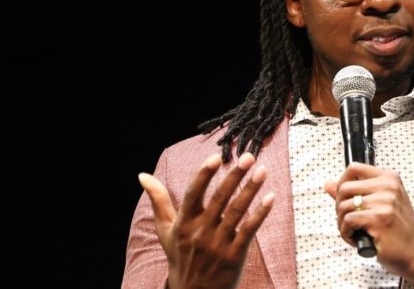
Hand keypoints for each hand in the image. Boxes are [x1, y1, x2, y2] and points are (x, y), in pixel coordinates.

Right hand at [138, 153, 273, 288]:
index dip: (203, 175)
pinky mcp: (234, 255)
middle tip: (249, 156)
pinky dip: (260, 214)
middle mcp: (200, 232)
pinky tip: (271, 197)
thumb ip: (158, 201)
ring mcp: (217, 244)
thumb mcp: (166, 230)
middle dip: (234, 176)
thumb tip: (142, 175)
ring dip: (251, 190)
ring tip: (262, 171)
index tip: (215, 157)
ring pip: (236, 212)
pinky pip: (249, 230)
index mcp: (183, 223)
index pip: (193, 194)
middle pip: (219, 199)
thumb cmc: (180, 255)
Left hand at [324, 163, 413, 283]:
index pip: (354, 168)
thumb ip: (356, 192)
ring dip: (342, 223)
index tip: (343, 197)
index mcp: (389, 178)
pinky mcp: (379, 219)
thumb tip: (328, 185)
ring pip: (344, 206)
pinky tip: (356, 239)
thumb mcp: (381, 204)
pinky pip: (348, 221)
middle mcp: (388, 187)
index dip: (341, 183)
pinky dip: (346, 233)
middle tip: (347, 220)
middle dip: (339, 207)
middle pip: (344, 188)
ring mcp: (384, 202)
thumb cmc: (398, 229)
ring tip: (353, 231)